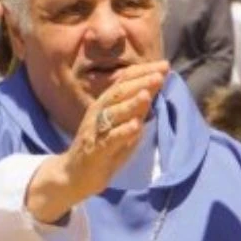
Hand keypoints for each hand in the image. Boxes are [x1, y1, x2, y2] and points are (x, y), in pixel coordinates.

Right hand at [64, 61, 167, 196]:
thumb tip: (154, 89)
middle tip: (160, 74)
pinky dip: (123, 131)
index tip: (165, 65)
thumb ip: (136, 109)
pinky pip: (110, 139)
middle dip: (140, 82)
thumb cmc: (103, 147)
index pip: (125, 81)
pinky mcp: (96, 150)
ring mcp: (96, 130)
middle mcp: (99, 112)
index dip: (144, 72)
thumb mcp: (123, 124)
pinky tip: (136, 125)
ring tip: (147, 94)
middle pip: (119, 92)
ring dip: (131, 103)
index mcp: (106, 103)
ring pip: (113, 113)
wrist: (75, 174)